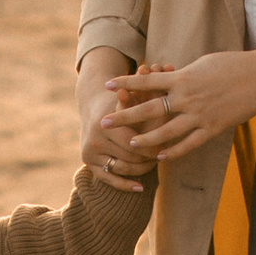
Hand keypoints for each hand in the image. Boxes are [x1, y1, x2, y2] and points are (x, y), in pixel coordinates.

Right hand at [78, 48, 154, 192]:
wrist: (93, 107)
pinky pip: (108, 179)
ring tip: (153, 168)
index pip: (136, 142)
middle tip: (163, 158)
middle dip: (148, 158)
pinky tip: (140, 187)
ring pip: (121, 169)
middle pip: (130, 157)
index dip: (154, 144)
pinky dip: (124, 184)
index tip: (168, 145)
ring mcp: (89, 152)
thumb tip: (167, 67)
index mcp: (105, 123)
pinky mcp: (87, 162)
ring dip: (140, 170)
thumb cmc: (122, 97)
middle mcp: (94, 138)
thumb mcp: (134, 93)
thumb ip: (149, 86)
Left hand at [113, 49, 255, 163]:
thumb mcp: (202, 64)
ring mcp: (200, 115)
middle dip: (125, 116)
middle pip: (149, 109)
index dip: (126, 83)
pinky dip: (174, 151)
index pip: (147, 81)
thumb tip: (168, 79)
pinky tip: (160, 157)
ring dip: (146, 139)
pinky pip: (189, 143)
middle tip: (104, 123)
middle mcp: (187, 97)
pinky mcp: (213, 128)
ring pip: (166, 131)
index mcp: (183, 78)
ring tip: (130, 145)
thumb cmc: (233, 64)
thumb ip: (183, 76)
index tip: (108, 85)